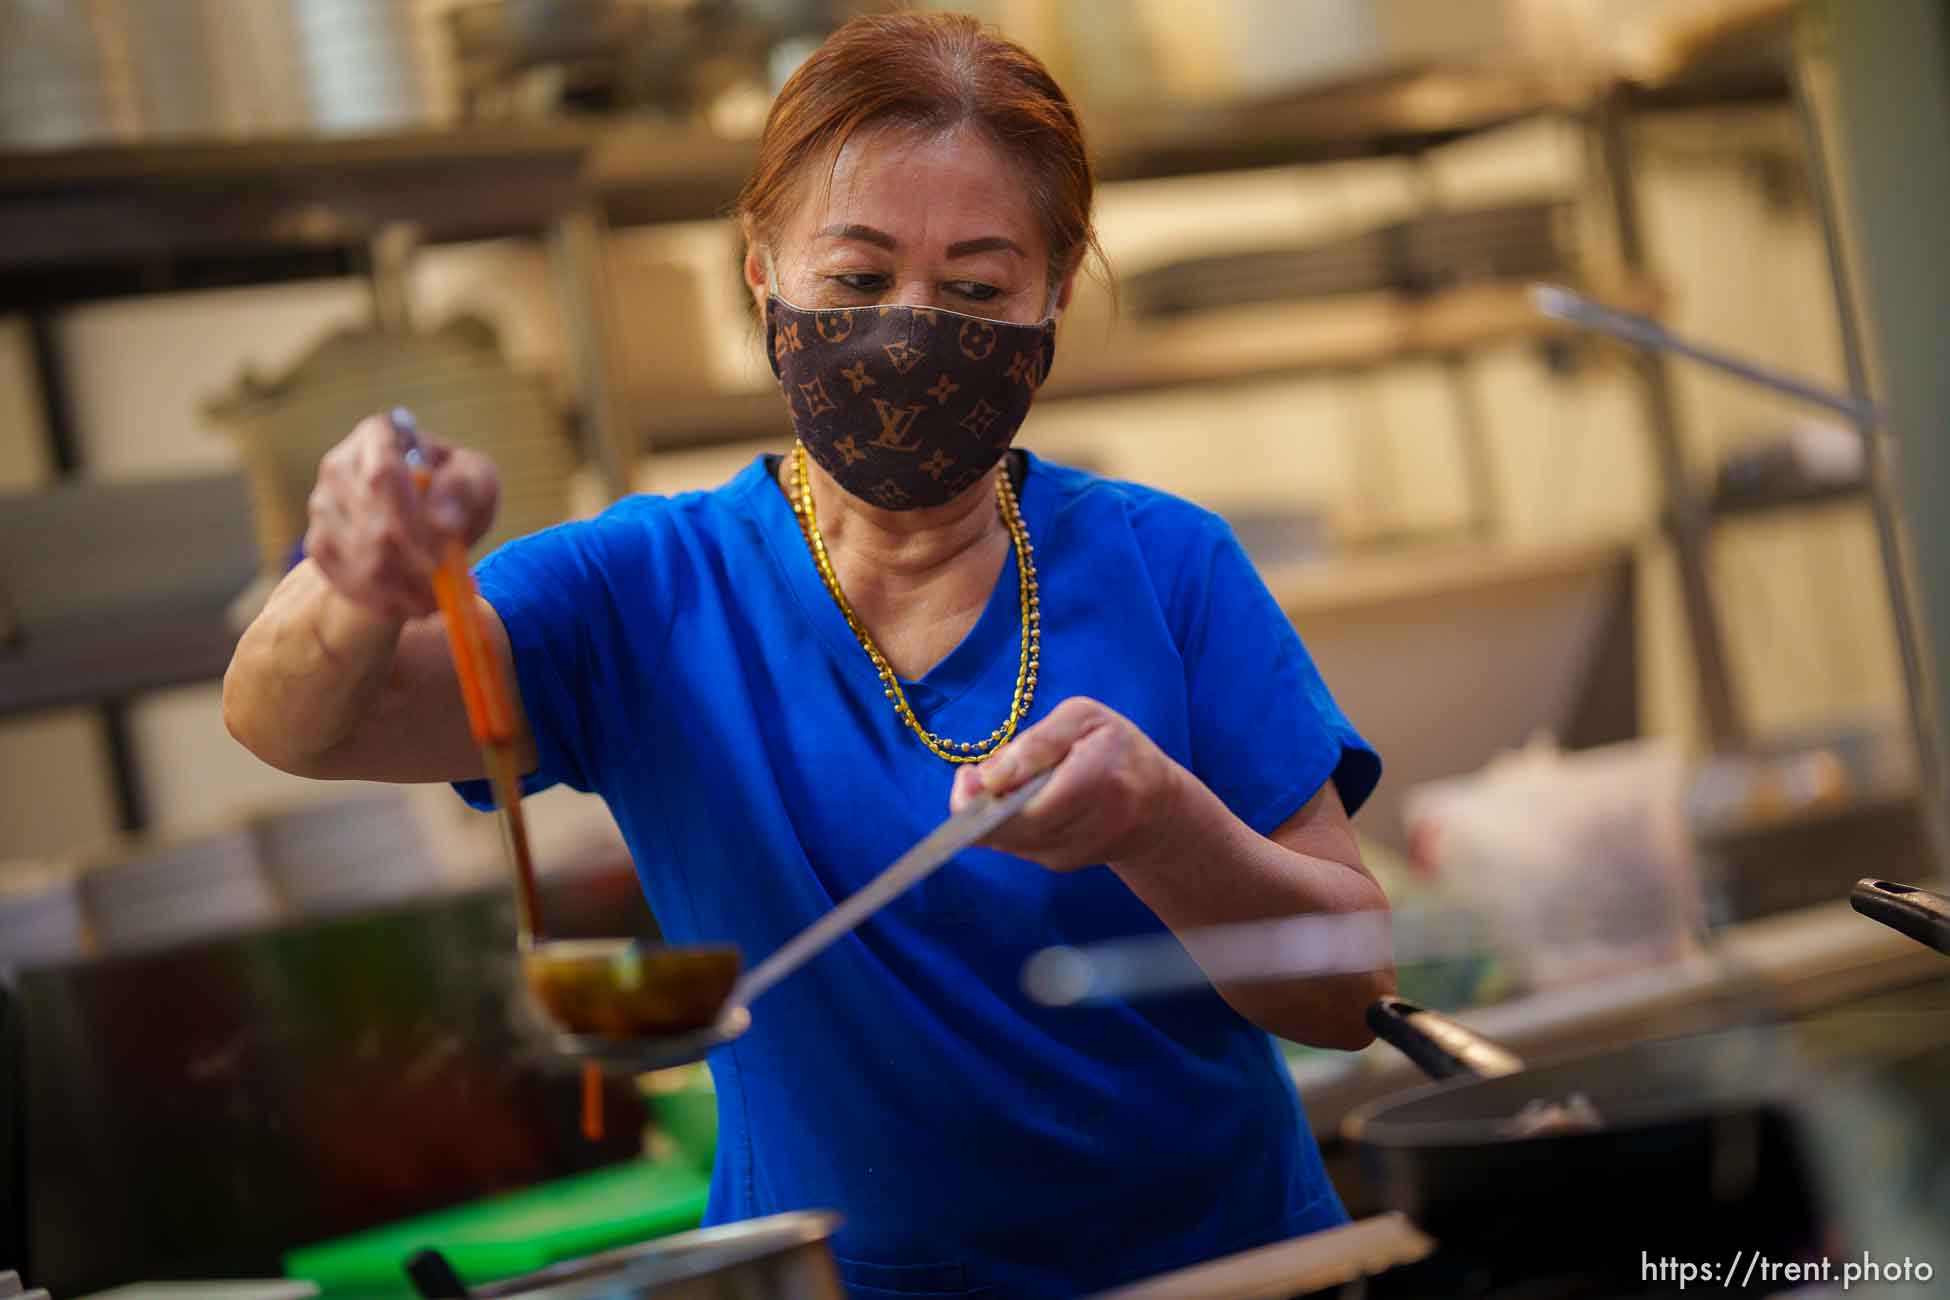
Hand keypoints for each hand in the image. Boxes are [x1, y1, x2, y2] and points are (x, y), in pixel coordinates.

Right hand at [304, 411, 498, 619]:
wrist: (425, 522)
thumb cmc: (454, 491)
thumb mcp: (474, 479)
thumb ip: (463, 490)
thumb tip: (443, 523)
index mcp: (378, 436)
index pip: (384, 474)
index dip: (414, 516)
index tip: (447, 546)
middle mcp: (339, 466)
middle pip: (376, 526)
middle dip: (421, 564)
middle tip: (457, 584)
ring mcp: (322, 507)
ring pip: (364, 561)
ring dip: (410, 589)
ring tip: (442, 597)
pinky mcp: (318, 545)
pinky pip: (349, 583)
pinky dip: (388, 602)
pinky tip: (415, 604)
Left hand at [948, 696, 1183, 871]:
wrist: (1157, 808)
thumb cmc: (1118, 751)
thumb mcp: (1085, 720)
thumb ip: (1038, 742)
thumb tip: (990, 778)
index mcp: (1101, 780)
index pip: (1032, 807)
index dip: (989, 800)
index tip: (969, 776)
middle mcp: (1092, 826)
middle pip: (1012, 829)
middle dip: (979, 805)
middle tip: (971, 777)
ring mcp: (1076, 852)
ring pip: (1009, 839)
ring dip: (992, 813)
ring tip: (1003, 782)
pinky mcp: (1063, 864)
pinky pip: (1017, 845)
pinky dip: (1007, 824)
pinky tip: (1018, 802)